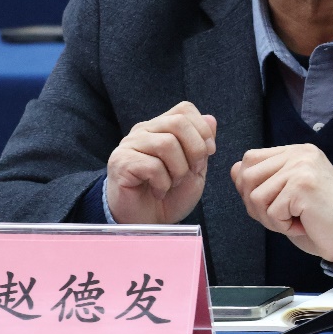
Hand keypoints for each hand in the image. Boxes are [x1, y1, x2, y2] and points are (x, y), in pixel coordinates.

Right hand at [106, 101, 216, 224]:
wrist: (147, 223)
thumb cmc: (170, 196)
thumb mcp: (195, 170)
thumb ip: (202, 145)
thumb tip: (211, 119)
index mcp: (161, 127)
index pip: (184, 109)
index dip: (202, 130)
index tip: (208, 154)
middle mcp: (144, 131)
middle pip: (178, 123)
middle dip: (195, 150)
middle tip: (193, 172)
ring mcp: (130, 145)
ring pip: (166, 143)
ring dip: (178, 170)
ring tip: (173, 184)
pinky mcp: (121, 163)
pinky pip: (152, 166)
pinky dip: (163, 184)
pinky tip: (158, 192)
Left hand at [230, 144, 332, 263]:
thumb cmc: (321, 219)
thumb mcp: (286, 195)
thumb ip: (262, 180)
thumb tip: (235, 170)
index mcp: (297, 152)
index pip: (250, 159)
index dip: (250, 187)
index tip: (271, 205)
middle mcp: (300, 154)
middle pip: (248, 175)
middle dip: (256, 205)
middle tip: (282, 216)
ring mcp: (302, 167)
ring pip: (256, 196)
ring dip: (270, 218)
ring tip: (293, 220)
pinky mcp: (302, 185)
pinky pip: (271, 211)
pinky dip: (282, 226)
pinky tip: (302, 224)